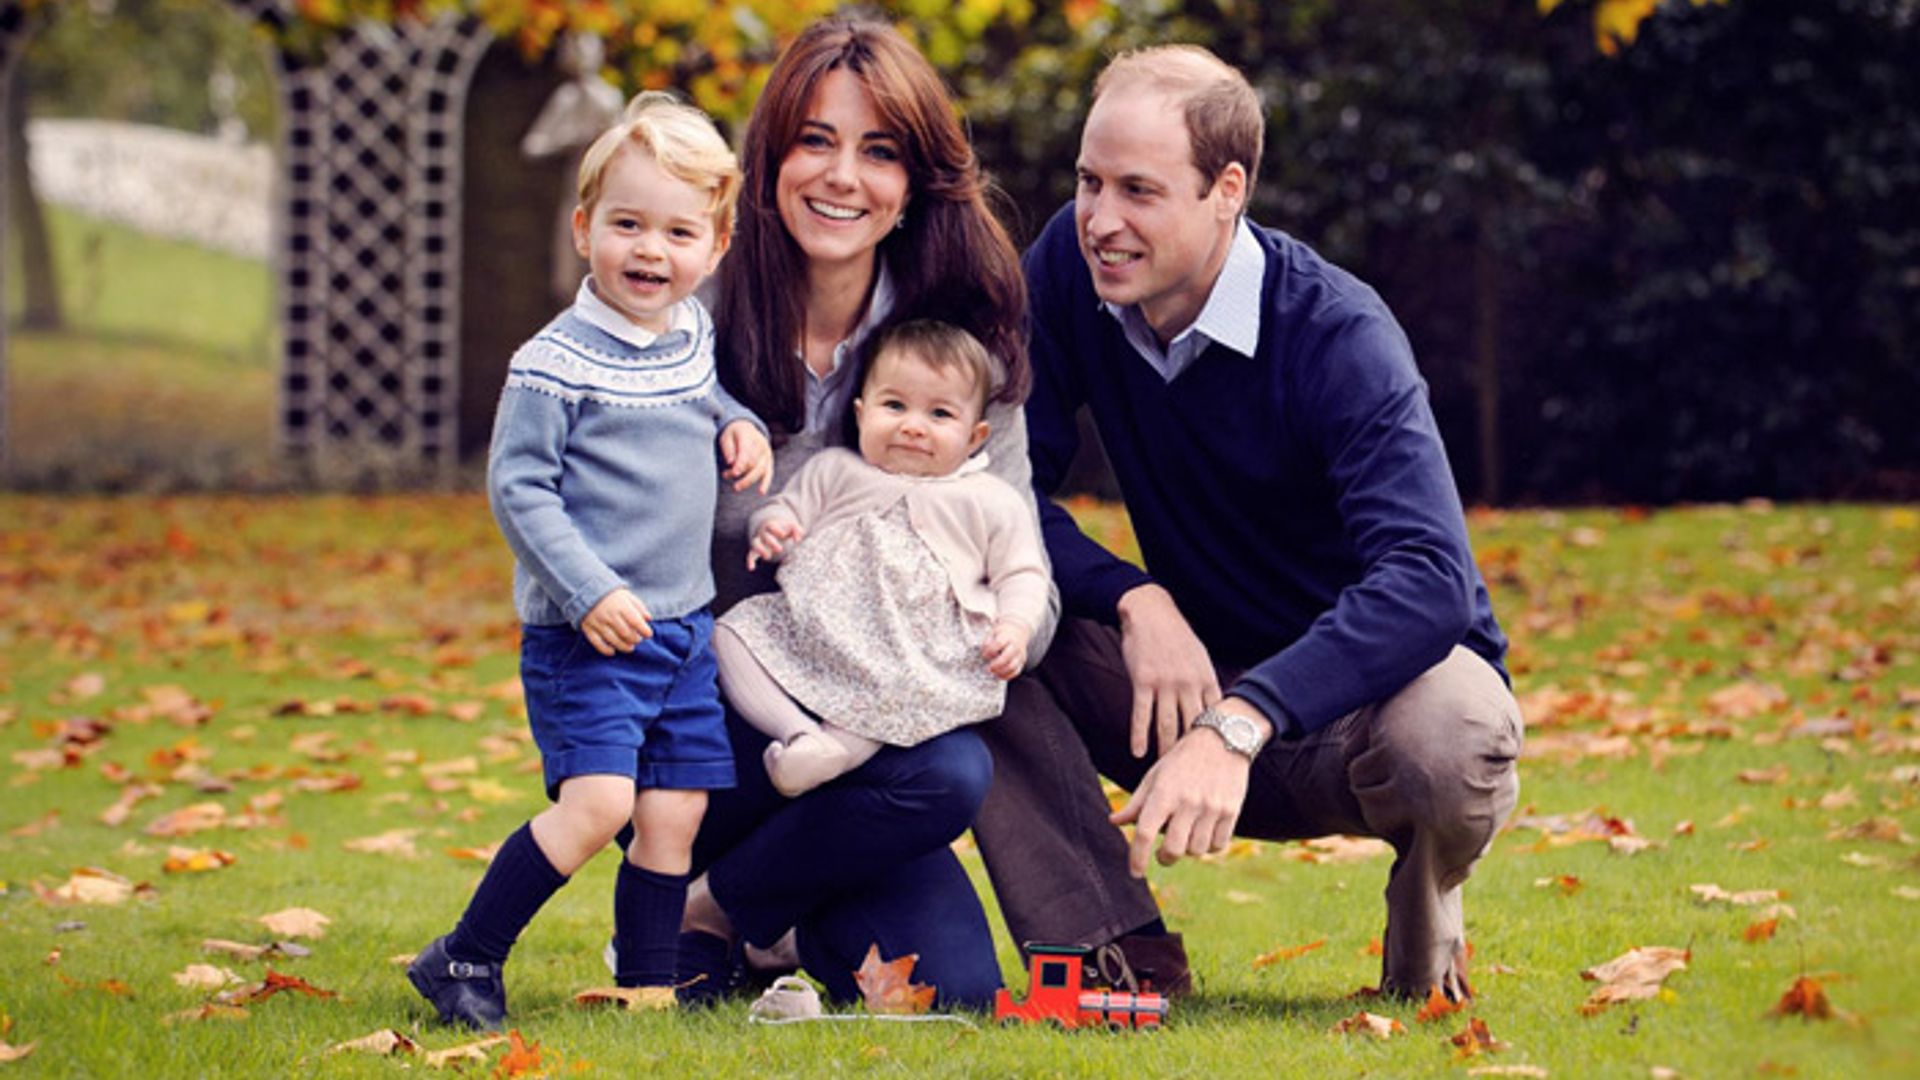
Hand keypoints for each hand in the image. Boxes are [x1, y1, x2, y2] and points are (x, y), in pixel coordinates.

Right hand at [580, 588, 651, 655]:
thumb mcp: (627, 596)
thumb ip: (639, 607)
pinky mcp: (588, 628)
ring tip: (630, 647)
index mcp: (621, 606)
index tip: (648, 634)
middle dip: (635, 639)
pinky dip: (606, 650)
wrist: (587, 590)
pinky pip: (597, 643)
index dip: (644, 630)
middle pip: (625, 633)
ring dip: (624, 647)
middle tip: (638, 640)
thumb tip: (648, 619)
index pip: (636, 621)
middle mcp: (609, 615)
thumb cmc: (612, 595)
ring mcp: (598, 622)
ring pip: (613, 640)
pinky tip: (613, 651)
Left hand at [720, 422, 772, 493]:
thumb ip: (728, 449)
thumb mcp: (726, 437)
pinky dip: (765, 483)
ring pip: (760, 469)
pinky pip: (768, 473)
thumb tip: (731, 463)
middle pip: (753, 462)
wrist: (745, 427)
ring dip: (748, 480)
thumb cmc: (733, 434)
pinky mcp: (769, 460)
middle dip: (741, 473)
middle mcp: (760, 444)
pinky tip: (761, 492)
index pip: (746, 452)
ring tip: (736, 487)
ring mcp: (766, 453)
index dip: (741, 463)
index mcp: (749, 436)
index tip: (734, 473)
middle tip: (728, 479)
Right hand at [746, 519, 804, 570]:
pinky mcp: (756, 550)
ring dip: (760, 550)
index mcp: (771, 525)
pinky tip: (751, 568)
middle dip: (771, 542)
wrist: (770, 527)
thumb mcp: (791, 526)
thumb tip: (798, 539)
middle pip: (764, 536)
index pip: (771, 526)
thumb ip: (797, 530)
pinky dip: (750, 560)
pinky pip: (750, 554)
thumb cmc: (783, 528)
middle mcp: (763, 533)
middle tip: (780, 549)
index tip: (783, 535)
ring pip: (755, 544)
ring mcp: (759, 541)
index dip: (776, 530)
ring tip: (768, 557)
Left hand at [981, 619, 1031, 680]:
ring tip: (993, 672)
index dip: (990, 650)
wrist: (1019, 631)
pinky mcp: (1022, 661)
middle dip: (996, 664)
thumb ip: (988, 642)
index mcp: (1007, 636)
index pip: (999, 643)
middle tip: (988, 668)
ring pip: (1012, 666)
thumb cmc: (1003, 633)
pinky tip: (999, 675)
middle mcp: (1015, 645)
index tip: (984, 654)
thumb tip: (985, 654)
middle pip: (1007, 657)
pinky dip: (1007, 676)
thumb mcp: (993, 632)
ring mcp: (1020, 654)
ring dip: (1001, 672)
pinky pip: (1016, 671)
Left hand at [1108, 698, 1266, 875]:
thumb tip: (1113, 822)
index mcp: (1164, 792)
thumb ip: (1136, 803)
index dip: (1137, 857)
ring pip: (1197, 850)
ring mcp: (1212, 807)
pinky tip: (1203, 834)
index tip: (1135, 872)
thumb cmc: (1182, 760)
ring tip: (1186, 836)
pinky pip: (1218, 845)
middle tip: (1163, 855)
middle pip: (1173, 849)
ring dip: (1188, 850)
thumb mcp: (1155, 776)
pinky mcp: (1231, 811)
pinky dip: (1209, 846)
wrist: (1222, 739)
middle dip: (1164, 858)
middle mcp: (1188, 801)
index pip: (1145, 833)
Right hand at [1116, 584, 1220, 758]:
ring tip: (1163, 770)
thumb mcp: (1199, 657)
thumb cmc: (1175, 636)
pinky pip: (1141, 714)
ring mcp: (1165, 683)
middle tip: (1190, 774)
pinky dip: (1139, 736)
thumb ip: (1205, 683)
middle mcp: (1188, 684)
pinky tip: (1137, 752)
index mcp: (1205, 679)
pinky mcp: (1143, 681)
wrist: (1151, 612)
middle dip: (1191, 752)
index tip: (1214, 760)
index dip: (1214, 739)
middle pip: (1191, 726)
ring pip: (1167, 725)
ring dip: (1165, 750)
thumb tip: (1213, 707)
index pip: (1213, 717)